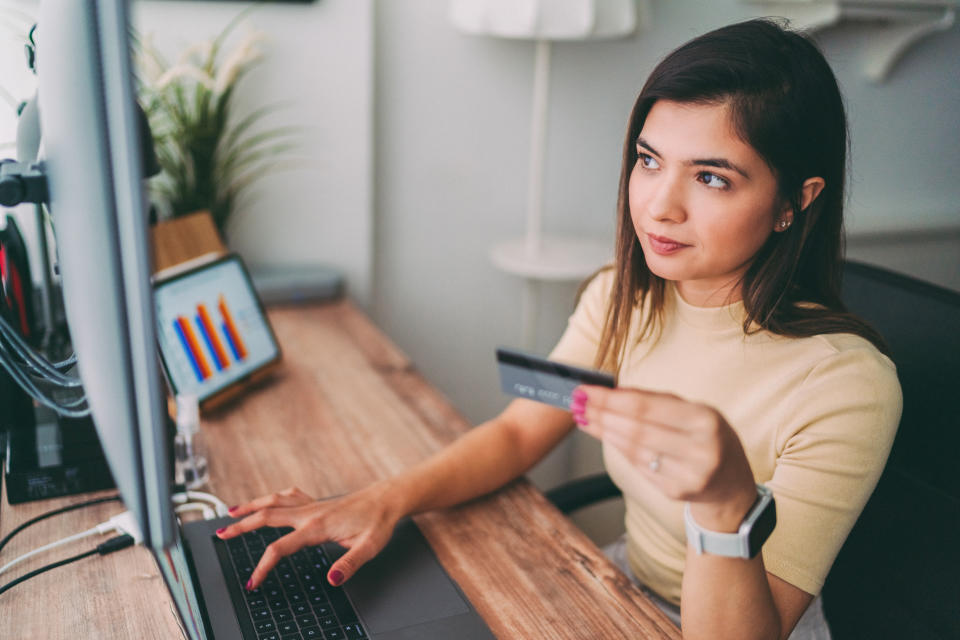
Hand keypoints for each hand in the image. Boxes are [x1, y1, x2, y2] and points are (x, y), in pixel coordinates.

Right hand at [216, 484, 402, 589]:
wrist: (388, 499)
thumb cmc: (378, 523)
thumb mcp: (369, 548)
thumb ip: (349, 564)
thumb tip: (332, 579)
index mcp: (316, 527)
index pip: (279, 548)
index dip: (263, 567)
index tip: (252, 582)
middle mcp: (309, 512)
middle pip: (266, 517)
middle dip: (241, 526)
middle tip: (220, 534)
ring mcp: (312, 505)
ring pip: (274, 501)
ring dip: (251, 506)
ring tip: (231, 512)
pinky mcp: (317, 502)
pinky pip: (289, 496)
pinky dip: (273, 497)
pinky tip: (268, 500)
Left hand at [571, 386, 757, 530]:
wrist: (731, 484)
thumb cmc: (708, 437)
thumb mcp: (694, 411)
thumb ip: (657, 401)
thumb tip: (612, 391)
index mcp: (705, 420)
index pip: (646, 407)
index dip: (611, 399)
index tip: (586, 390)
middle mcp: (700, 449)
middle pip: (636, 429)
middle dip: (602, 414)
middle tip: (578, 403)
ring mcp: (688, 474)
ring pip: (633, 449)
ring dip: (604, 431)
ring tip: (584, 417)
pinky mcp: (676, 492)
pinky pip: (638, 466)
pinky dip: (618, 448)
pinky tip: (605, 435)